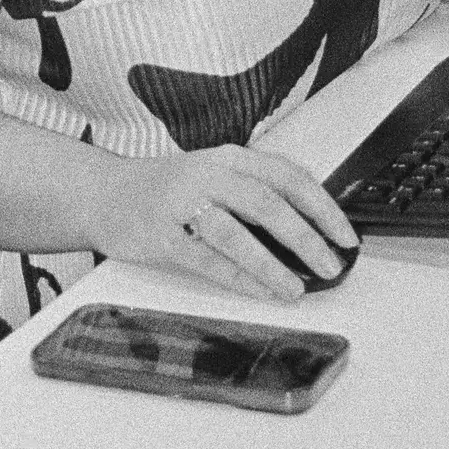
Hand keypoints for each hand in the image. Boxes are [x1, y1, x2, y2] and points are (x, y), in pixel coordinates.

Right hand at [97, 142, 358, 304]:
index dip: (323, 207)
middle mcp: (208, 173)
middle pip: (267, 203)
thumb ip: (256, 193)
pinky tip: (259, 292)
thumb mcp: (214, 176)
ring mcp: (182, 202)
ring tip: (296, 288)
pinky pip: (206, 259)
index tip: (346, 235)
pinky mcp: (161, 233)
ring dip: (271, 264)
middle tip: (330, 265)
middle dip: (305, 238)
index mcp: (230, 156)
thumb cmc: (166, 190)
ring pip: (236, 232)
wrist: (103, 193)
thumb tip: (312, 230)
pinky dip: (237, 278)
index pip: (288, 176)